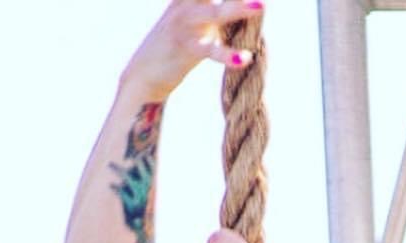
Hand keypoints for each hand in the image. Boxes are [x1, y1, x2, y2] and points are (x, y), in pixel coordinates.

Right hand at [122, 0, 263, 104]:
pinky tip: (245, 58)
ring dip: (239, 9)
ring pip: (217, 14)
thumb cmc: (175, 44)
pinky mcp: (186, 49)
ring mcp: (186, 24)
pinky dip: (228, 55)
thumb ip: (215, 9)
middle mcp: (187, 3)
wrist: (143, 73)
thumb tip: (246, 7)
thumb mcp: (193, 18)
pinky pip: (210, 51)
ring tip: (261, 6)